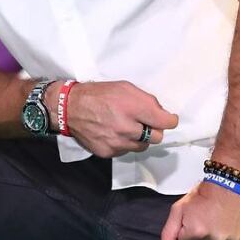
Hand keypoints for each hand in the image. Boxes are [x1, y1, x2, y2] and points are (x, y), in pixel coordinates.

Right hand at [47, 80, 178, 157]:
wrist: (70, 108)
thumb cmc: (99, 94)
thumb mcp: (125, 87)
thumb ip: (146, 100)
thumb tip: (161, 113)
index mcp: (133, 107)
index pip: (165, 122)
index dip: (170, 120)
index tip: (169, 119)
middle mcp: (127, 128)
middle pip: (157, 137)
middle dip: (154, 129)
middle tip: (144, 122)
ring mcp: (117, 143)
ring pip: (142, 147)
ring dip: (139, 138)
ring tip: (127, 127)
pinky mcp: (108, 153)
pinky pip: (126, 151)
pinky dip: (124, 144)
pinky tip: (114, 133)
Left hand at [157, 181, 239, 239]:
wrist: (230, 181)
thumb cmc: (203, 193)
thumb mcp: (180, 208)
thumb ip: (169, 232)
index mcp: (197, 232)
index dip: (188, 227)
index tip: (194, 216)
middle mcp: (215, 239)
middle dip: (203, 231)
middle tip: (208, 215)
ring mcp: (232, 239)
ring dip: (218, 232)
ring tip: (221, 217)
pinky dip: (233, 232)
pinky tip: (232, 220)